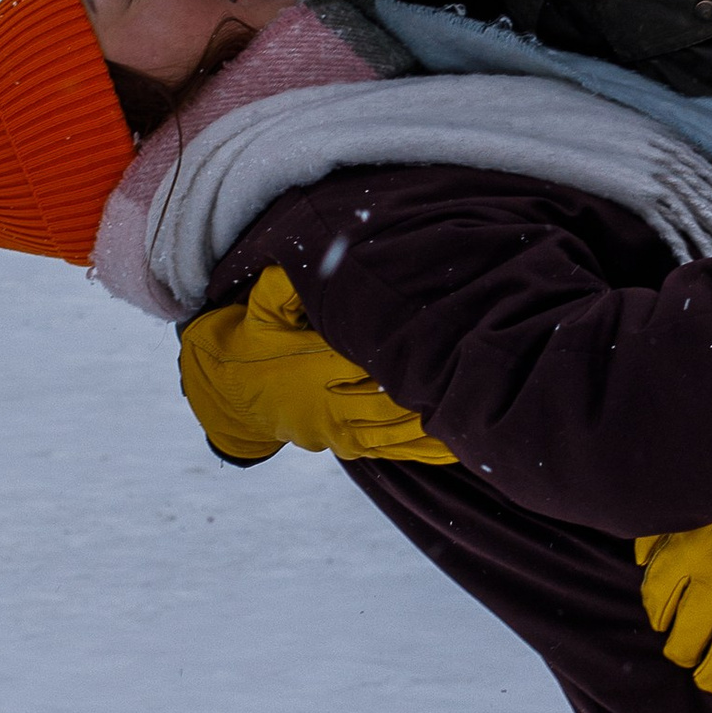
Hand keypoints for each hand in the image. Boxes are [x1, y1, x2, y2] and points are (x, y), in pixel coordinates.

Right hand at [177, 264, 458, 469]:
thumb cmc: (251, 341)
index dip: (408, 348)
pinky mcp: (347, 444)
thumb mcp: (259, 308)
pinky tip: (461, 446)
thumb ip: (279, 287)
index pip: (372, 356)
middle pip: (395, 393)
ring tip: (483, 408)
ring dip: (439, 418)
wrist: (228, 392)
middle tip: (482, 371)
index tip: (447, 336)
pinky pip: (393, 450)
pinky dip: (426, 449)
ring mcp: (341, 427)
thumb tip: (291, 263)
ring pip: (399, 425)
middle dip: (434, 384)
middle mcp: (333, 400)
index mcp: (318, 364)